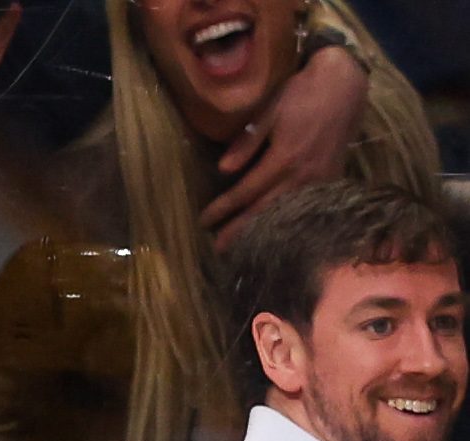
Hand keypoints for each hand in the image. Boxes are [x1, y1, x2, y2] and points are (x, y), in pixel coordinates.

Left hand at [203, 43, 367, 249]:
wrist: (344, 85)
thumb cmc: (301, 95)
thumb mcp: (269, 111)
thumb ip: (247, 142)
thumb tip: (222, 169)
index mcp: (283, 159)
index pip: (245, 192)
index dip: (223, 208)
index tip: (204, 221)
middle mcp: (303, 174)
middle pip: (265, 210)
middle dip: (240, 230)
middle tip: (219, 248)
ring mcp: (321, 179)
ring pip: (288, 213)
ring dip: (265, 229)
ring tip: (243, 245)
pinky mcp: (333, 178)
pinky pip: (307, 206)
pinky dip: (289, 220)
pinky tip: (277, 230)